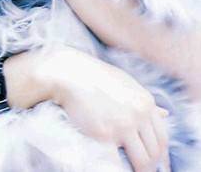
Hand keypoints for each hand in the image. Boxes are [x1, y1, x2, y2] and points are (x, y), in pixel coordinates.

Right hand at [35, 47, 169, 171]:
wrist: (70, 73)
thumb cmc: (95, 77)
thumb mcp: (125, 84)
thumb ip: (144, 101)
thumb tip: (165, 114)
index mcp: (145, 102)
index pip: (163, 137)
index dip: (161, 154)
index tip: (156, 162)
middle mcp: (138, 114)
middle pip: (156, 151)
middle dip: (152, 165)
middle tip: (143, 169)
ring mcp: (123, 125)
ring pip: (143, 161)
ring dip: (140, 169)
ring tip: (132, 170)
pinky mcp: (105, 134)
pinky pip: (119, 160)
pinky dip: (121, 168)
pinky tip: (118, 168)